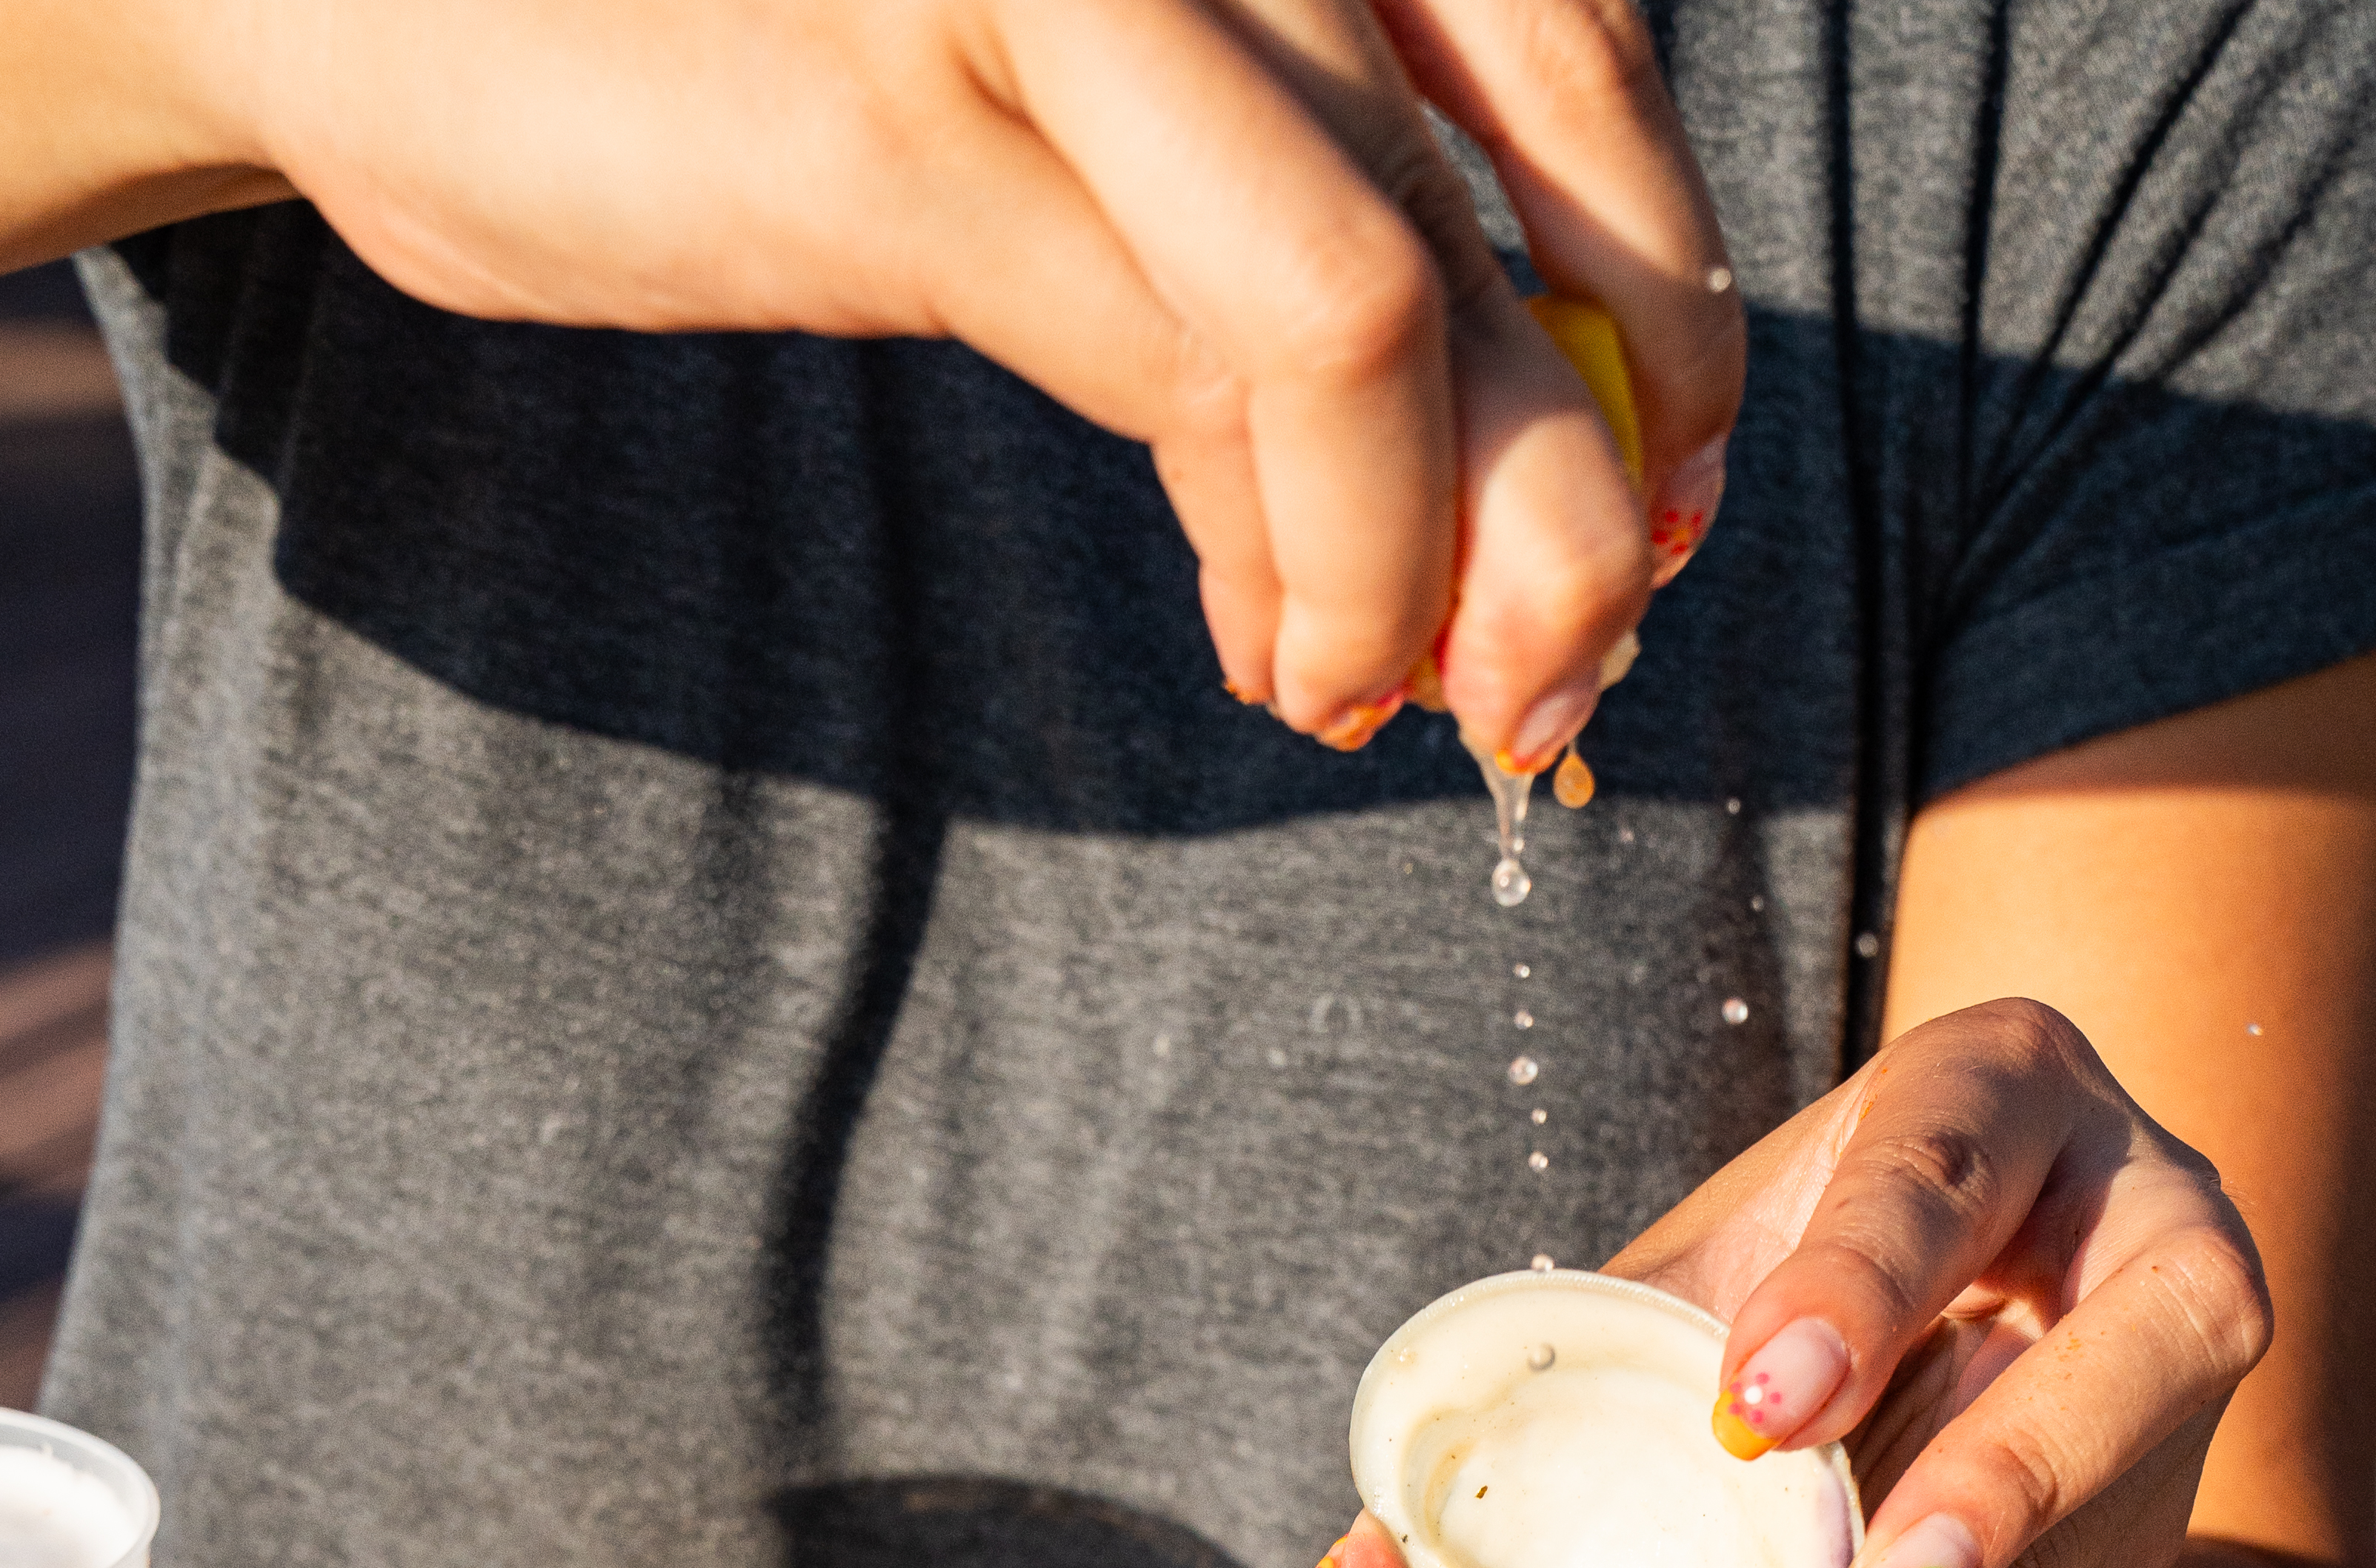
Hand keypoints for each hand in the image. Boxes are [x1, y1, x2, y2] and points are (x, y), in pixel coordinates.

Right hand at [209, 0, 1740, 758]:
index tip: (1648, 512)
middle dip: (1603, 469)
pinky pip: (1202, 364)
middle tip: (1562, 667)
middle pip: (1541, 180)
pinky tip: (1283, 657)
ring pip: (1383, 307)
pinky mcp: (914, 111)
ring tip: (1390, 695)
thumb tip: (1467, 484)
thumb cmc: (717, 34)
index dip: (1658, 309)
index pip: (1574, 62)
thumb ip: (1255, 225)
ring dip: (1445, 561)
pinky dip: (1299, 560)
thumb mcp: (1048, 120)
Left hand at [1619, 1003, 2270, 1567]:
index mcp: (1999, 1094)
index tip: (1753, 1408)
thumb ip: (1535, 1420)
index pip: (1944, 1170)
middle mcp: (2139, 1230)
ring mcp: (2166, 1394)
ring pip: (2070, 1543)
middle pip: (2126, 1353)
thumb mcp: (1671, 1300)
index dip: (1858, 1285)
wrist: (1935, 1322)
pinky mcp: (2142, 1531)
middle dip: (1993, 1488)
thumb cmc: (1787, 1275)